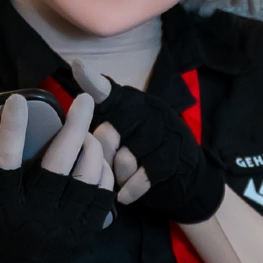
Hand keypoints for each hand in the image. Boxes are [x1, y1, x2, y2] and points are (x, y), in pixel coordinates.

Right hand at [0, 92, 114, 262]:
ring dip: (92, 150)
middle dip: (73, 127)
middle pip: (59, 164)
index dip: (12, 129)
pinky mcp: (83, 234)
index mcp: (2, 206)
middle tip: (83, 101)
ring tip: (90, 131)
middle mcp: (35, 215)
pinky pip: (102, 198)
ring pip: (86, 178)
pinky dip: (103, 175)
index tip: (17, 100)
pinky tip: (98, 159)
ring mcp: (63, 226)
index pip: (6, 161)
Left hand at [70, 59, 224, 220]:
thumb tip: (81, 139)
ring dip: (118, 176)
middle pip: (108, 132)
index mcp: (128, 102)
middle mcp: (148, 109)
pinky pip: (144, 176)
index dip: (91, 80)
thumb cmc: (139, 155)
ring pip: (126, 158)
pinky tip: (125, 195)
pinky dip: (132, 189)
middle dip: (100, 157)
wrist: (184, 175)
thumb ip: (100, 133)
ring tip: (118, 180)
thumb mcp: (119, 138)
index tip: (78, 66)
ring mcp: (165, 131)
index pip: (105, 90)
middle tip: (103, 167)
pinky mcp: (177, 155)